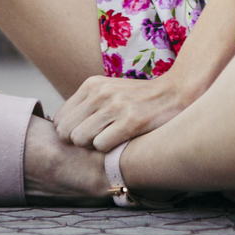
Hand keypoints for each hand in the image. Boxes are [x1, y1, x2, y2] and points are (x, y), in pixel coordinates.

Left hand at [54, 73, 191, 152]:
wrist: (175, 93)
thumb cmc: (138, 99)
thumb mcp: (109, 92)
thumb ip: (86, 105)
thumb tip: (59, 129)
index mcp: (92, 84)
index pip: (60, 118)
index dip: (70, 132)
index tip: (86, 135)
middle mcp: (100, 92)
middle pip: (65, 131)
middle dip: (77, 142)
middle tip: (95, 141)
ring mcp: (115, 106)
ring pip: (79, 139)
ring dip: (91, 146)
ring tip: (108, 140)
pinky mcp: (131, 120)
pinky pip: (100, 145)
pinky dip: (107, 149)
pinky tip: (119, 142)